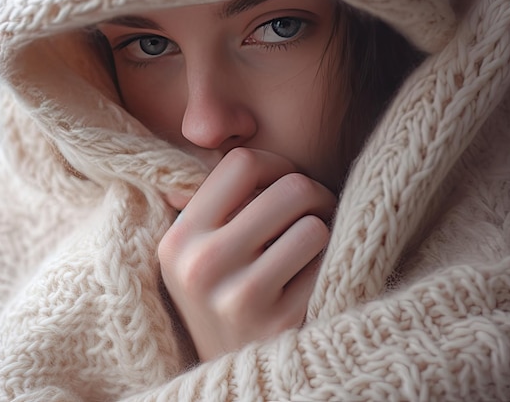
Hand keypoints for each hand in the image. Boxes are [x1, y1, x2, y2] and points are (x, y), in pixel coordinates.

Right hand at [158, 148, 335, 360]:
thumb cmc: (221, 302)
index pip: (241, 163)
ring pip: (314, 224)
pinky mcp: (281, 323)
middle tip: (315, 212)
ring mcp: (240, 297)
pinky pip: (328, 263)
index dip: (276, 163)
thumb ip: (206, 204)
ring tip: (312, 247)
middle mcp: (201, 266)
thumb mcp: (194, 257)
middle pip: (289, 187)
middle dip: (313, 194)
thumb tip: (210, 133)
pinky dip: (330, 265)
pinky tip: (315, 279)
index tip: (284, 182)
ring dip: (324, 231)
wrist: (237, 378)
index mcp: (178, 240)